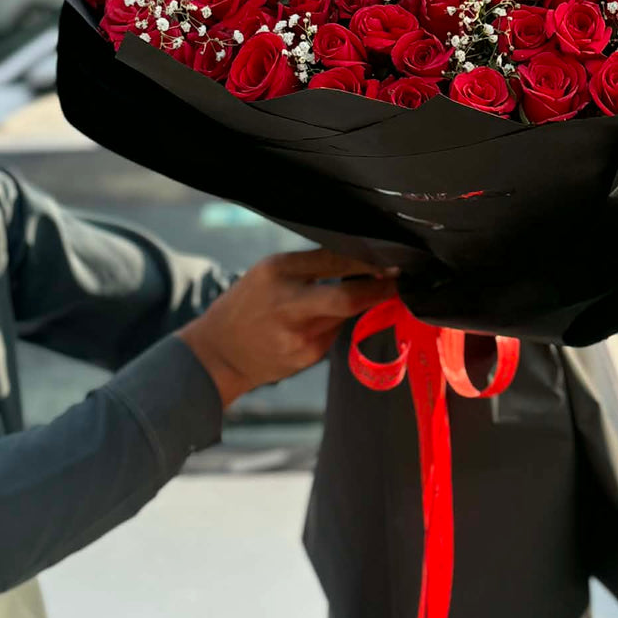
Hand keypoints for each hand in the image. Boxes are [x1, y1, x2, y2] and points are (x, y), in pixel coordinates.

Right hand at [177, 249, 396, 407]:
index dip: (369, 262)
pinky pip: (334, 335)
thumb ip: (313, 266)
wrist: (217, 354)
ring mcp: (297, 334)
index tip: (393, 261)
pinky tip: (313, 327)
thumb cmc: (248, 305)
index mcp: (277, 270)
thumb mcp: (270, 273)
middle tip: (400, 282)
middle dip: (380, 291)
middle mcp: (287, 302)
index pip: (335, 260)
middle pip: (348, 298)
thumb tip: (363, 261)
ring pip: (345, 316)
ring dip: (356, 307)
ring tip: (346, 300)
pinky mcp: (305, 357)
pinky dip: (334, 326)